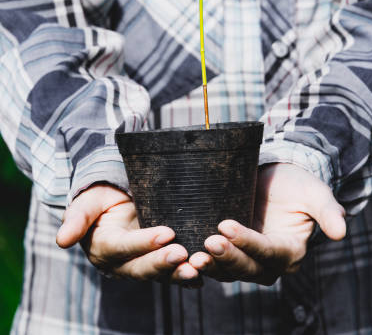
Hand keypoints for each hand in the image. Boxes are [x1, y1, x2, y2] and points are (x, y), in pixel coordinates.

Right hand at [56, 183, 201, 285]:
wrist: (116, 199)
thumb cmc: (100, 199)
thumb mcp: (86, 202)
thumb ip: (77, 218)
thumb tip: (62, 239)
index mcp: (104, 248)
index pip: (124, 247)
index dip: (144, 243)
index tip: (166, 234)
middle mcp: (123, 264)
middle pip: (143, 268)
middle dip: (164, 263)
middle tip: (184, 254)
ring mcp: (143, 265)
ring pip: (162, 275)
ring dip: (180, 274)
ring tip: (199, 268)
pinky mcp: (160, 263)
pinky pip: (175, 273)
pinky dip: (190, 276)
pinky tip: (206, 274)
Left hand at [189, 163, 345, 284]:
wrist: (277, 177)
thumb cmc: (298, 184)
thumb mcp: (315, 192)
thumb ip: (327, 211)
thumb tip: (342, 232)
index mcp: (290, 251)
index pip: (268, 252)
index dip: (248, 242)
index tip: (226, 225)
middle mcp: (268, 262)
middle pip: (247, 268)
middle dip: (227, 258)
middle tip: (207, 242)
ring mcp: (247, 259)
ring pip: (228, 271)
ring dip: (210, 266)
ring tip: (190, 255)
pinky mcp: (229, 251)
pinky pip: (214, 263)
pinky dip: (201, 262)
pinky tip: (183, 254)